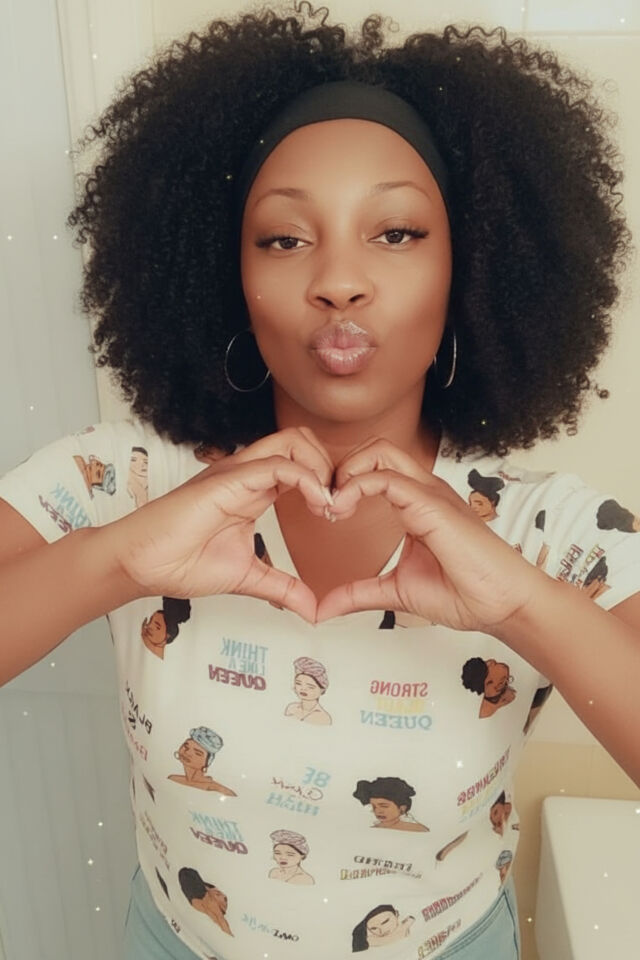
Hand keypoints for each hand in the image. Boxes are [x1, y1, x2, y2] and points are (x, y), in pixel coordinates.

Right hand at [107, 428, 332, 622]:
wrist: (140, 564)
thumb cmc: (180, 562)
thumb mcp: (247, 577)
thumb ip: (282, 589)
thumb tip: (312, 611)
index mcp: (253, 489)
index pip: (301, 463)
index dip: (326, 482)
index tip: (336, 515)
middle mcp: (247, 473)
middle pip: (302, 440)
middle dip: (330, 466)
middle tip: (336, 506)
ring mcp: (237, 473)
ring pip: (293, 441)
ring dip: (321, 468)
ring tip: (326, 505)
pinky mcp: (228, 480)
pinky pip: (278, 465)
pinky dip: (307, 480)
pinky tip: (316, 506)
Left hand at [316, 437, 544, 631]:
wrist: (503, 606)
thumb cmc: (465, 594)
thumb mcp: (396, 592)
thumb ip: (360, 594)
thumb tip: (325, 608)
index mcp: (418, 503)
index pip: (376, 468)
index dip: (344, 482)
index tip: (328, 513)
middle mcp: (424, 491)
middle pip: (376, 448)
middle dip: (342, 467)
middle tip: (327, 504)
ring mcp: (430, 493)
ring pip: (379, 451)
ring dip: (346, 471)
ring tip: (333, 506)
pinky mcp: (432, 505)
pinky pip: (386, 477)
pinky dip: (356, 485)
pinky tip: (342, 510)